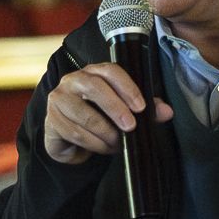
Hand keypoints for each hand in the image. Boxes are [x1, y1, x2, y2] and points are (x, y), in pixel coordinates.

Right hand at [42, 62, 172, 164]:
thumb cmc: (98, 118)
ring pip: (84, 114)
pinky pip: (75, 133)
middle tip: (130, 127)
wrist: (69, 139)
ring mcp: (59, 98)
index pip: (110, 71)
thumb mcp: (122, 112)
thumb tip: (166, 112)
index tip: (141, 107)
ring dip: (105, 132)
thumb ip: (144, 110)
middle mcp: (73, 80)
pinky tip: (103, 147)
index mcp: (93, 72)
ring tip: (117, 143)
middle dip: (115, 107)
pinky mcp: (51, 120)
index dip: (127, 87)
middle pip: (94, 87)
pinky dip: (93, 143)